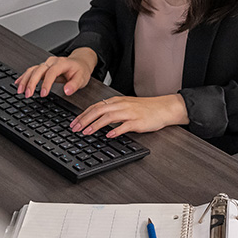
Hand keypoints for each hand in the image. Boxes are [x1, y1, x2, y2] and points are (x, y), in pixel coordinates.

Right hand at [14, 47, 97, 96]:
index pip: (51, 72)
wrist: (79, 62)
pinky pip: (31, 70)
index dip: (46, 83)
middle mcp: (52, 62)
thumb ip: (74, 85)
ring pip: (32, 70)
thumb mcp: (82, 78)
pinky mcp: (42, 68)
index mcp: (62, 63)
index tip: (43, 94)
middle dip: (31, 82)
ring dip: (25, 80)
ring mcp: (46, 64)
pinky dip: (24, 77)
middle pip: (38, 70)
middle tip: (27, 94)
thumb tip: (67, 91)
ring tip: (20, 91)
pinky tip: (18, 83)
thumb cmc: (80, 70)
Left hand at [71, 94, 187, 137]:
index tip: (74, 123)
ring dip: (96, 125)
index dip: (82, 115)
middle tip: (75, 129)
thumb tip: (95, 119)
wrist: (163, 108)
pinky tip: (109, 135)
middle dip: (84, 120)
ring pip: (109, 117)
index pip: (95, 106)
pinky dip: (116, 130)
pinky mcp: (138, 121)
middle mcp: (121, 105)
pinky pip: (125, 125)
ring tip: (87, 132)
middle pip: (98, 110)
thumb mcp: (125, 106)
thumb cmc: (144, 109)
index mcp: (116, 101)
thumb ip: (111, 111)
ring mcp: (129, 113)